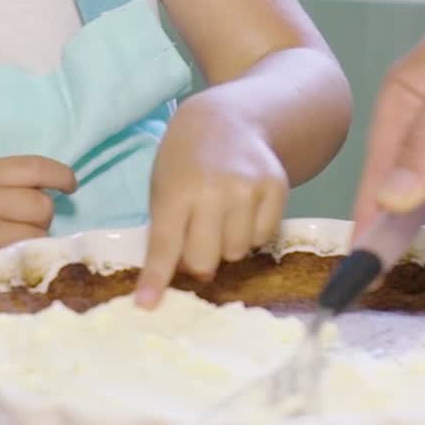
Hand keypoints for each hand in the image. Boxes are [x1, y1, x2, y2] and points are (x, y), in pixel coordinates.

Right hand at [0, 156, 76, 272]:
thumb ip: (7, 180)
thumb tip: (55, 187)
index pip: (32, 168)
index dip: (60, 174)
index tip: (70, 184)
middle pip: (41, 204)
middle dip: (40, 212)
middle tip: (20, 220)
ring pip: (39, 233)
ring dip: (35, 235)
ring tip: (9, 238)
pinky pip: (28, 256)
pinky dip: (27, 254)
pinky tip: (10, 254)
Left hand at [136, 94, 288, 307]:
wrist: (228, 119)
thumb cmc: (186, 160)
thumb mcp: (163, 187)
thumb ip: (165, 231)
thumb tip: (169, 284)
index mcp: (177, 190)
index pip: (166, 244)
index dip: (157, 278)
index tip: (148, 305)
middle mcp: (215, 190)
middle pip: (206, 259)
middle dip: (199, 259)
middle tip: (198, 238)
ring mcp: (249, 188)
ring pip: (238, 252)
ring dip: (227, 245)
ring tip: (222, 217)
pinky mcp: (277, 187)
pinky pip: (264, 237)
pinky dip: (252, 232)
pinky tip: (244, 209)